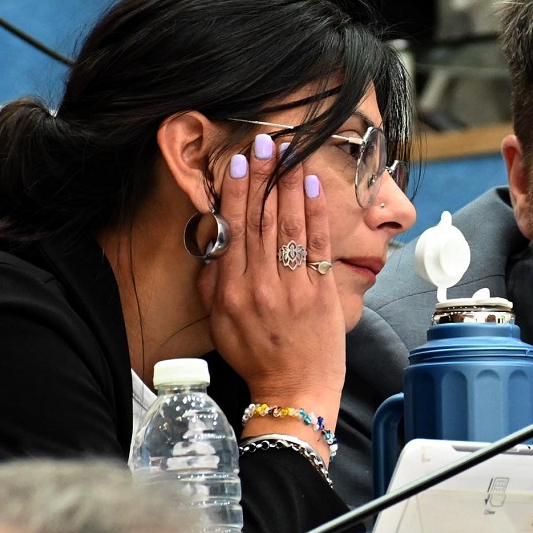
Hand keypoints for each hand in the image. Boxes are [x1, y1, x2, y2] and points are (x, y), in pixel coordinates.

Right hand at [200, 133, 347, 454]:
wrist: (293, 390)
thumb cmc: (256, 354)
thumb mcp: (219, 321)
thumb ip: (213, 280)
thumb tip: (211, 242)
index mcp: (230, 290)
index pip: (233, 229)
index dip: (236, 191)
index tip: (239, 160)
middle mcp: (260, 285)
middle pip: (261, 220)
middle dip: (263, 177)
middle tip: (265, 142)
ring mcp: (292, 288)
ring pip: (289, 226)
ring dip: (289, 185)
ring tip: (290, 153)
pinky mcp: (321, 293)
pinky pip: (317, 244)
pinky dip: (315, 212)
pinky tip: (312, 186)